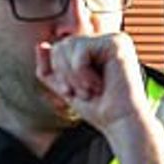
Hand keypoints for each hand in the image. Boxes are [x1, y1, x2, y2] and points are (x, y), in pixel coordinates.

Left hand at [35, 32, 149, 135]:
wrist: (121, 123)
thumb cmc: (99, 109)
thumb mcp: (65, 88)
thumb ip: (50, 69)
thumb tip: (41, 45)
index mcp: (98, 49)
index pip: (59, 48)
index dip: (59, 72)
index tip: (76, 93)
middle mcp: (107, 40)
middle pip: (61, 44)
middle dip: (64, 73)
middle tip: (84, 93)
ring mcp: (114, 40)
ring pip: (68, 44)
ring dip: (74, 75)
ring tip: (91, 89)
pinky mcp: (118, 44)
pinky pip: (81, 49)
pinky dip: (83, 72)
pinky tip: (100, 84)